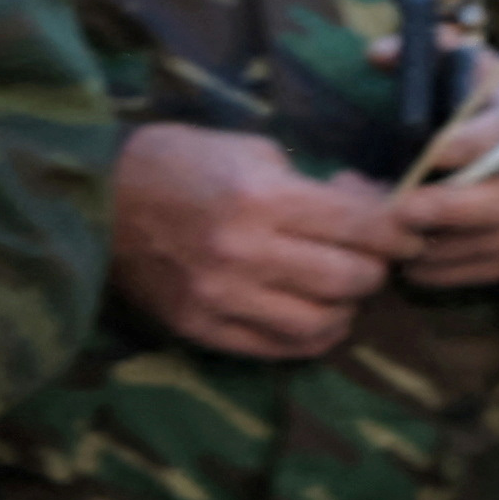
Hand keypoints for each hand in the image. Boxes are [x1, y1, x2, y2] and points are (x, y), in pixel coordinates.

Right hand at [109, 120, 405, 360]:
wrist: (94, 198)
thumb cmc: (179, 163)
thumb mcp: (254, 152)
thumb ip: (315, 184)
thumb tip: (371, 207)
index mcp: (261, 198)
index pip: (365, 227)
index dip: (399, 231)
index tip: (404, 231)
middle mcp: (243, 253)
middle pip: (352, 278)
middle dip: (374, 267)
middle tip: (369, 258)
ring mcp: (218, 296)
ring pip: (321, 322)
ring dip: (344, 307)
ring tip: (337, 290)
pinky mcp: (198, 325)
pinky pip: (278, 347)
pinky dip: (309, 335)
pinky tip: (310, 314)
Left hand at [388, 53, 498, 289]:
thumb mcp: (479, 73)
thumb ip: (430, 53)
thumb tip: (376, 53)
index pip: (495, 140)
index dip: (461, 147)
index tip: (426, 151)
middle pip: (493, 205)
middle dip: (442, 209)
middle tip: (397, 209)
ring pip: (472, 246)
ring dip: (421, 242)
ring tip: (379, 227)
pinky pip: (460, 274)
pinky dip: (424, 268)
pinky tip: (397, 250)